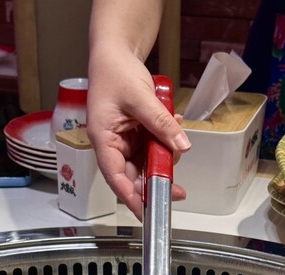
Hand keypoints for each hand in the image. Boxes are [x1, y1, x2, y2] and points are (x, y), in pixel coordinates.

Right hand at [87, 48, 190, 220]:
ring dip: (163, 159)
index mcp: (103, 140)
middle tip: (177, 191)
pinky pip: (151, 148)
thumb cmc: (115, 72)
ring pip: (145, 163)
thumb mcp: (141, 99)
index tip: (146, 212)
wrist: (116, 52)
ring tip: (176, 145)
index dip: (131, 197)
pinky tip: (173, 129)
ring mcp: (124, 141)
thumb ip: (162, 124)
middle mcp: (112, 145)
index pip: (116, 177)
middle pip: (133, 175)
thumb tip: (181, 147)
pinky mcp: (134, 135)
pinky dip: (164, 143)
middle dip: (155, 181)